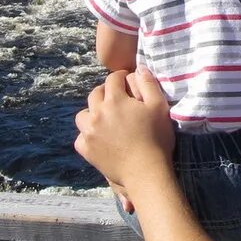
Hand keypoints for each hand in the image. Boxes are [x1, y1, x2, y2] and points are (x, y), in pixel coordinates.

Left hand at [74, 68, 175, 208]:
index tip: (125, 81)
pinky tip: (98, 138)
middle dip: (105, 92)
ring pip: (83, 115)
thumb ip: (148, 84)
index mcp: (114, 100)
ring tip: (103, 119)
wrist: (146, 171)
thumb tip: (138, 69)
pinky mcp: (86, 149)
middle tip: (115, 99)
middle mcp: (97, 113)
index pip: (112, 79)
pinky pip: (80, 137)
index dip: (120, 77)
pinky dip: (88, 135)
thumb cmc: (156, 138)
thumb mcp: (159, 106)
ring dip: (92, 113)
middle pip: (95, 94)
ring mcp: (89, 132)